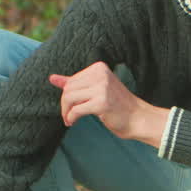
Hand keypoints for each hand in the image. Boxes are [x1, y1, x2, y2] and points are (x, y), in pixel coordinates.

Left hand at [49, 62, 168, 145]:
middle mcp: (100, 74)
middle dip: (64, 104)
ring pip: (69, 98)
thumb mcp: (96, 90)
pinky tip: (72, 122)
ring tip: (69, 120)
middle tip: (68, 116)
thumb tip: (52, 78)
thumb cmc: (117, 105)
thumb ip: (75, 83)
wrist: (138, 118)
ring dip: (66, 112)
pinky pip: (76, 110)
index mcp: (99, 68)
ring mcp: (102, 88)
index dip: (67, 95)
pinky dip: (71, 118)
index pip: (71, 80)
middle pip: (68, 88)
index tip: (70, 107)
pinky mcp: (102, 103)